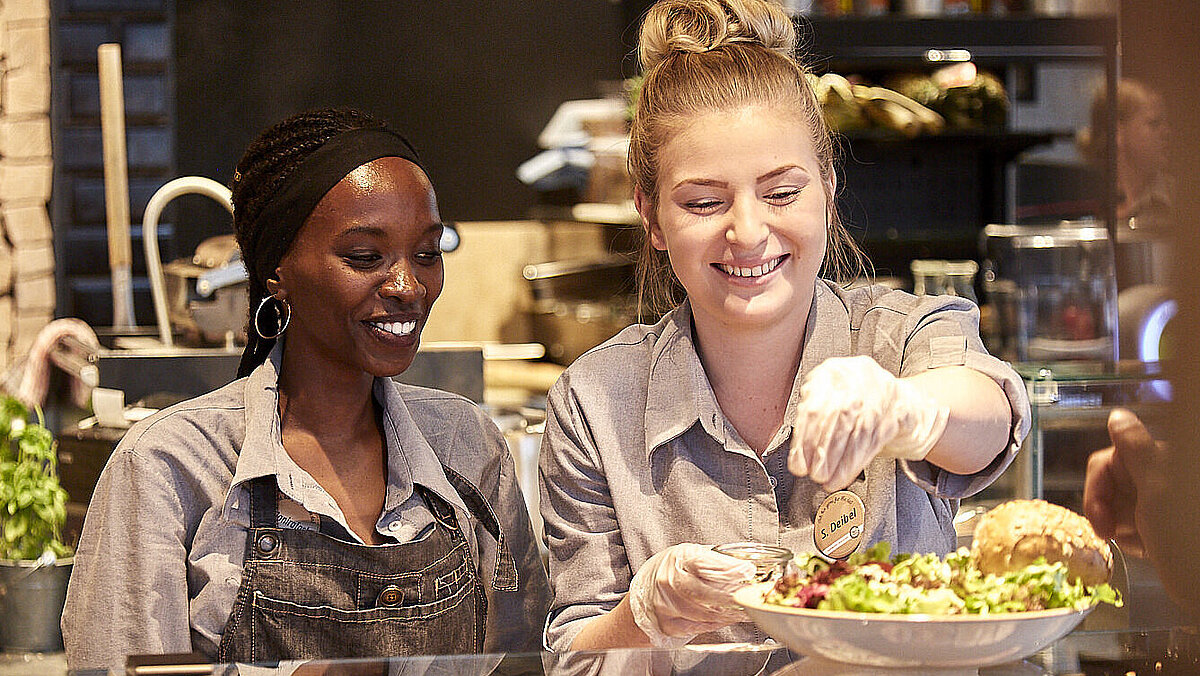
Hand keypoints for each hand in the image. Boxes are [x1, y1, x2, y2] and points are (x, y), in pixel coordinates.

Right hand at [627, 543, 755, 646]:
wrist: (647, 591)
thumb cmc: (673, 570)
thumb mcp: (691, 555)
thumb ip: (716, 561)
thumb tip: (747, 568)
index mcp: (678, 559)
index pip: (706, 564)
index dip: (729, 569)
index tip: (748, 571)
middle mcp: (668, 582)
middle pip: (707, 593)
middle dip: (734, 596)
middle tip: (751, 597)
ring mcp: (667, 605)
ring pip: (707, 614)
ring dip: (731, 613)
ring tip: (745, 609)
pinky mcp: (669, 625)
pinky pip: (701, 626)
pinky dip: (719, 623)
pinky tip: (728, 617)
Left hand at [788, 356, 948, 490]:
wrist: (892, 395)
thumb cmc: (849, 399)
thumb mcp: (824, 396)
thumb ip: (809, 417)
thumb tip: (798, 454)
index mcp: (830, 372)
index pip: (814, 409)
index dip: (805, 440)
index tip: (799, 463)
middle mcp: (856, 378)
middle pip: (837, 419)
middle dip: (823, 452)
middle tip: (815, 474)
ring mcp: (879, 394)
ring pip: (858, 432)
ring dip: (841, 463)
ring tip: (828, 480)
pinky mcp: (895, 412)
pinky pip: (874, 441)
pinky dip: (856, 462)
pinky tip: (845, 474)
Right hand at [1084, 409, 1165, 558]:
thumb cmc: (1186, 535)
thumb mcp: (1157, 484)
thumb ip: (1135, 447)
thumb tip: (1118, 415)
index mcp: (1160, 461)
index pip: (1109, 459)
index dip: (1097, 485)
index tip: (1099, 513)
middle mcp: (1159, 477)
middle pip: (1109, 482)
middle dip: (1103, 507)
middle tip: (1106, 532)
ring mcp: (1160, 503)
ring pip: (1116, 505)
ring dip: (1116, 526)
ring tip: (1135, 544)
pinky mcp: (1160, 526)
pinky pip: (1130, 524)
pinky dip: (1129, 539)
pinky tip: (1145, 550)